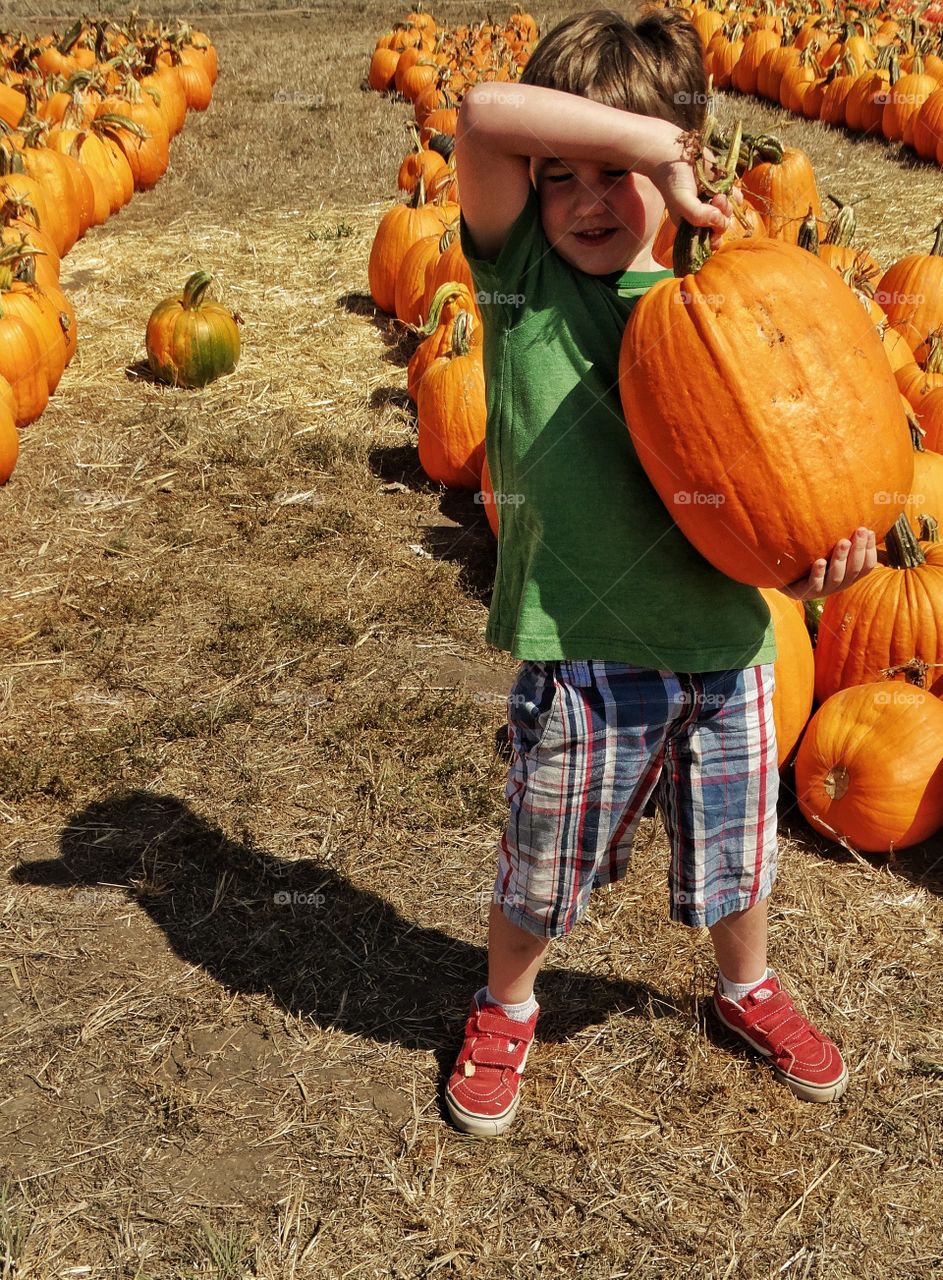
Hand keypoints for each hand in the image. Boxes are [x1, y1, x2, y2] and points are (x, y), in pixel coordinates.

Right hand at [643, 133, 740, 250]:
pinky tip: (729, 191)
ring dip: (728, 205)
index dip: (714, 239)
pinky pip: (735, 198)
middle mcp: (702, 217)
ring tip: (719, 193)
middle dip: (721, 218)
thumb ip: (698, 215)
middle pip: (720, 228)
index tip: (715, 232)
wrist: (673, 154)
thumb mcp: (681, 202)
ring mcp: (713, 203)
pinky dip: (735, 196)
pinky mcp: (721, 188)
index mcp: (690, 226)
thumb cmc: (672, 180)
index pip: (707, 242)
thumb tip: (719, 220)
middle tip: (716, 201)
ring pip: (728, 214)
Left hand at [779, 528, 876, 600]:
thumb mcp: (828, 549)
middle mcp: (839, 584)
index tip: (869, 531)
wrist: (784, 580)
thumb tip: (856, 513)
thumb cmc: (811, 561)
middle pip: (853, 569)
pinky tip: (820, 561)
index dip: (869, 549)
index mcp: (848, 575)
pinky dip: (818, 573)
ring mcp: (823, 590)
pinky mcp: (806, 593)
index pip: (866, 565)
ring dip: (840, 559)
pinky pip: (814, 584)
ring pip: (836, 577)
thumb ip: (842, 538)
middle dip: (858, 549)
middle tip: (860, 530)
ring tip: (843, 542)